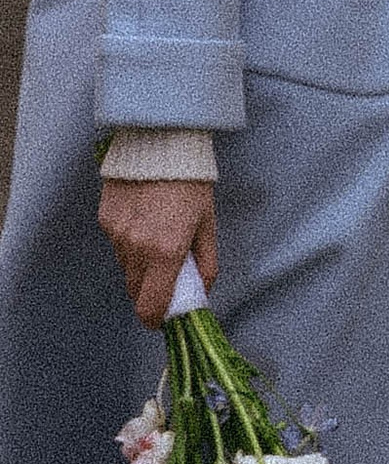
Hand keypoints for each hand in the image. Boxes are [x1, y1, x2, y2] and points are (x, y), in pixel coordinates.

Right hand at [99, 178, 217, 326]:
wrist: (160, 144)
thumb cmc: (191, 184)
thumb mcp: (208, 224)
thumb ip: (206, 263)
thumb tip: (201, 292)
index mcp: (166, 252)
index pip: (151, 305)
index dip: (156, 319)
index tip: (162, 320)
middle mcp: (137, 247)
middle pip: (136, 290)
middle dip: (150, 292)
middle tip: (167, 279)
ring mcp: (117, 234)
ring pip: (126, 267)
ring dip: (141, 265)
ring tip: (158, 238)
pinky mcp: (105, 219)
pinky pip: (116, 244)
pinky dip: (129, 242)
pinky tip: (143, 220)